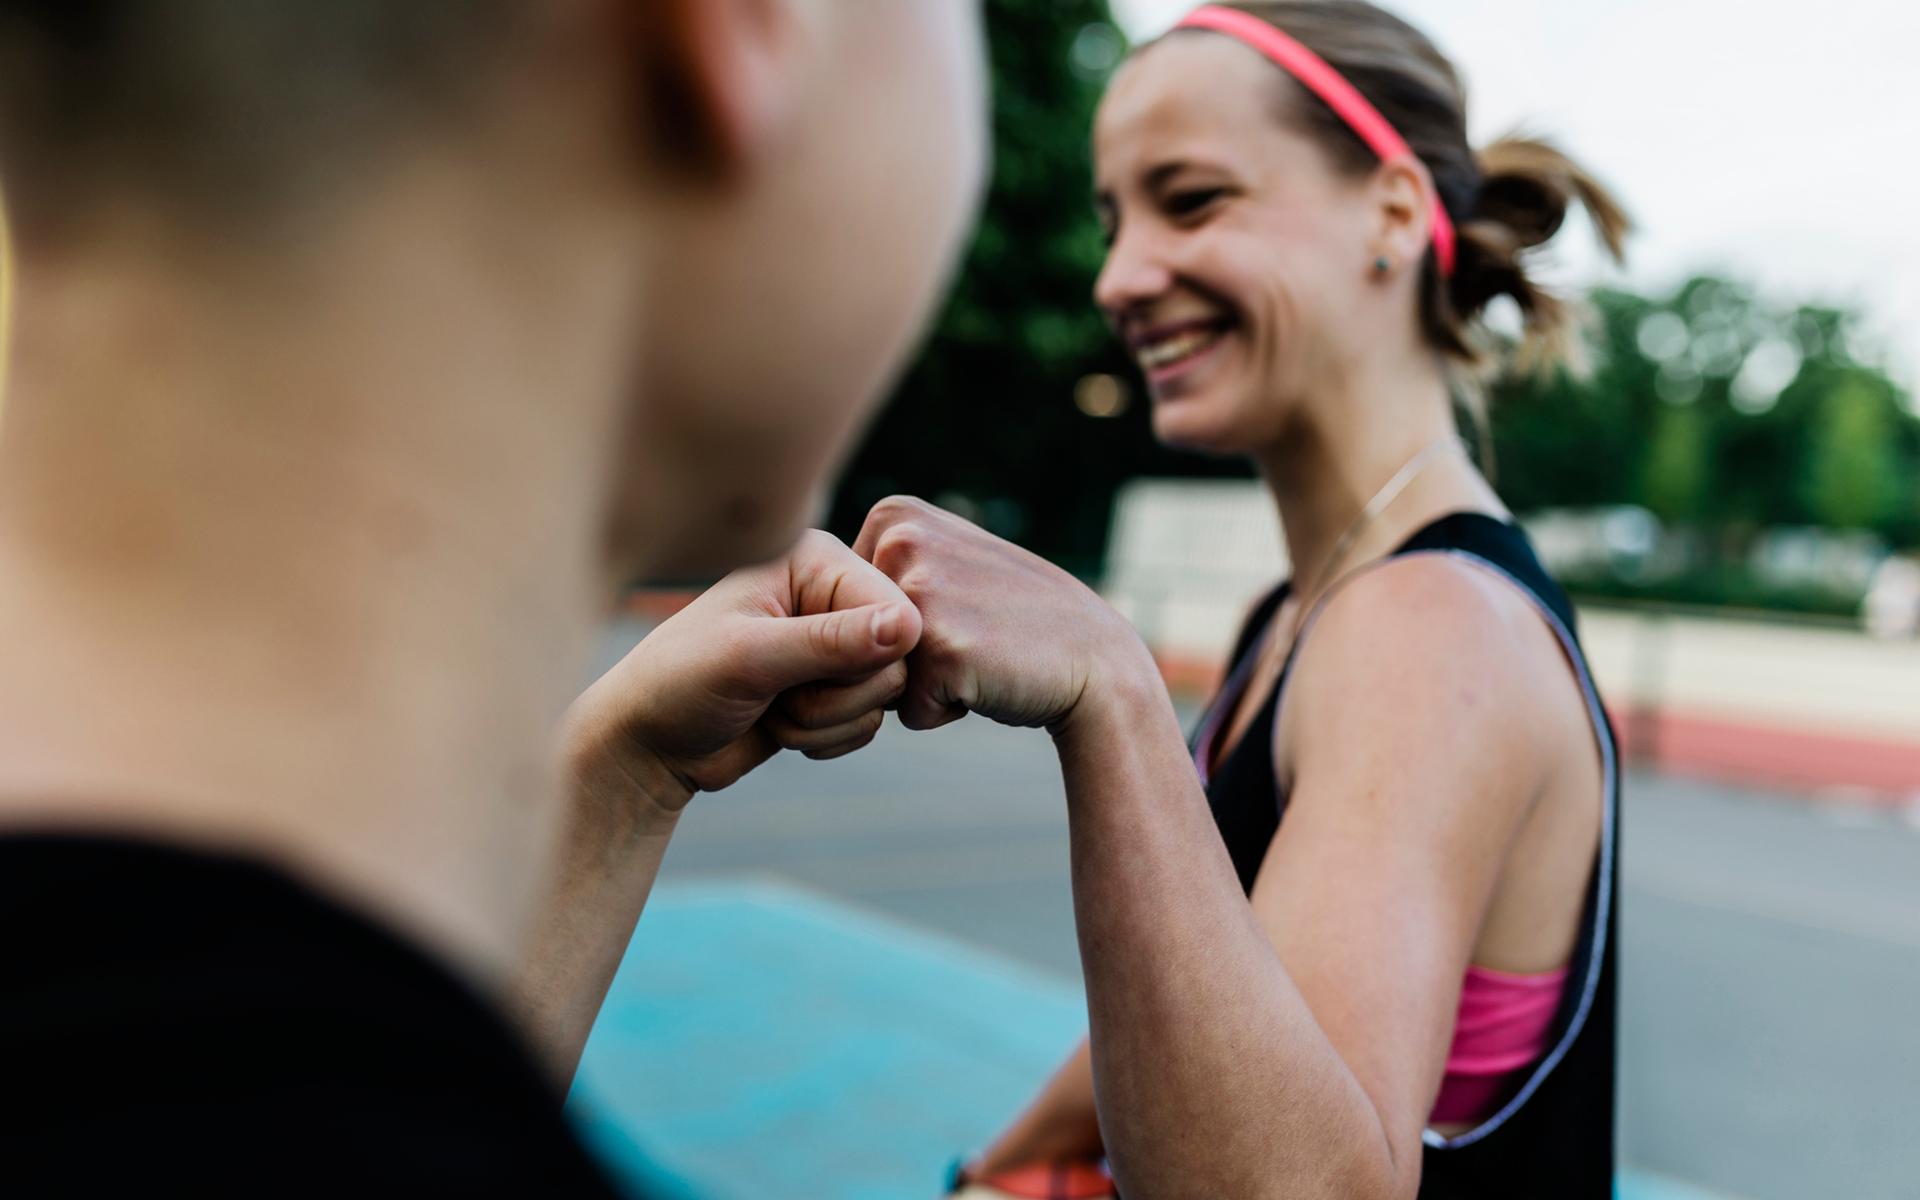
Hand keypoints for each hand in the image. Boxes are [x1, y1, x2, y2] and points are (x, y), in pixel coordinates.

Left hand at [566, 530, 923, 819]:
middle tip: (779, 694)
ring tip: (770, 707)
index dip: (863, 660)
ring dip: (825, 722)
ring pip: (882, 700)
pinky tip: (779, 725)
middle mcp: (831, 595)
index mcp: (814, 561)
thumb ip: (830, 642)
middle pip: (896, 661)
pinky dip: (826, 738)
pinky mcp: (831, 689)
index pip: (896, 612)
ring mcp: (833, 644)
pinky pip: (868, 724)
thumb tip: (909, 627)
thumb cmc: (680, 683)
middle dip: (835, 698)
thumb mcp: (750, 657)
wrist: (648, 744)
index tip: (804, 672)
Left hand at [853, 497, 1156, 735]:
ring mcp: (917, 592)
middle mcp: (898, 541)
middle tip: (968, 634)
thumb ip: (885, 564)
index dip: (893, 629)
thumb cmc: (1014, 623)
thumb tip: (811, 593)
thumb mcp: (945, 562)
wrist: (1096, 659)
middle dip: (901, 659)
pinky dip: (941, 710)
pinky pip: (907, 710)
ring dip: (920, 685)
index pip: (840, 605)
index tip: (952, 608)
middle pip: (850, 639)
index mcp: (893, 515)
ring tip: (975, 655)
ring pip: (874, 675)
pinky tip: (986, 679)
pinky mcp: (936, 648)